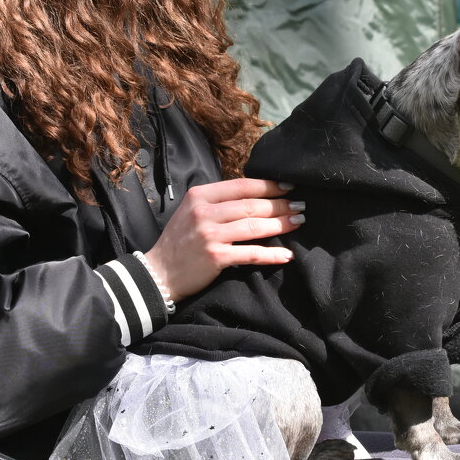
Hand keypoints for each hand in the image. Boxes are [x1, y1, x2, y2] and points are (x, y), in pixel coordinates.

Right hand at [143, 178, 302, 300]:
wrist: (158, 273)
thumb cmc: (179, 241)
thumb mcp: (192, 211)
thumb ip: (217, 201)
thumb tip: (255, 193)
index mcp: (200, 196)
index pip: (241, 186)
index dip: (268, 185)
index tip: (289, 186)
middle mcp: (204, 212)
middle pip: (252, 205)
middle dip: (281, 204)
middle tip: (301, 205)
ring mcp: (210, 235)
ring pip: (254, 227)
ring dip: (281, 224)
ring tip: (298, 221)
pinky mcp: (215, 258)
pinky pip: (250, 254)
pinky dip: (271, 254)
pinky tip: (286, 255)